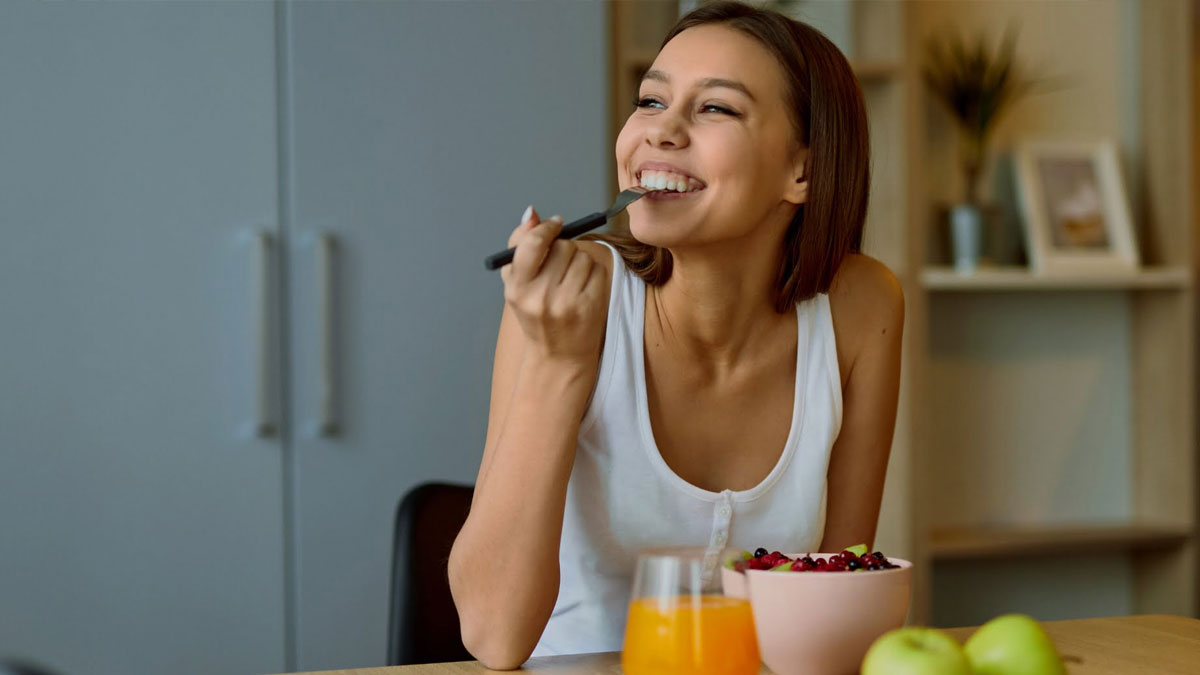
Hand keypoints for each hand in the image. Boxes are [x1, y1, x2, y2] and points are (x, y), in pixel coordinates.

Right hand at [500, 206, 606, 366]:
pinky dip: (593, 274)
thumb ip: (519, 244)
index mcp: (517, 289)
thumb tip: (532, 213)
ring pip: (583, 256)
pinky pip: (598, 270)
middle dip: (564, 248)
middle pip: (563, 247)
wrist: (559, 354)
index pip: (533, 244)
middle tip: (560, 264)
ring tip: (571, 280)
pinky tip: (583, 289)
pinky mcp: (591, 306)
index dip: (547, 228)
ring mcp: (568, 303)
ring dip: (580, 261)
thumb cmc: (535, 313)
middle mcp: (541, 297)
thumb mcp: (516, 283)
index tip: (555, 224)